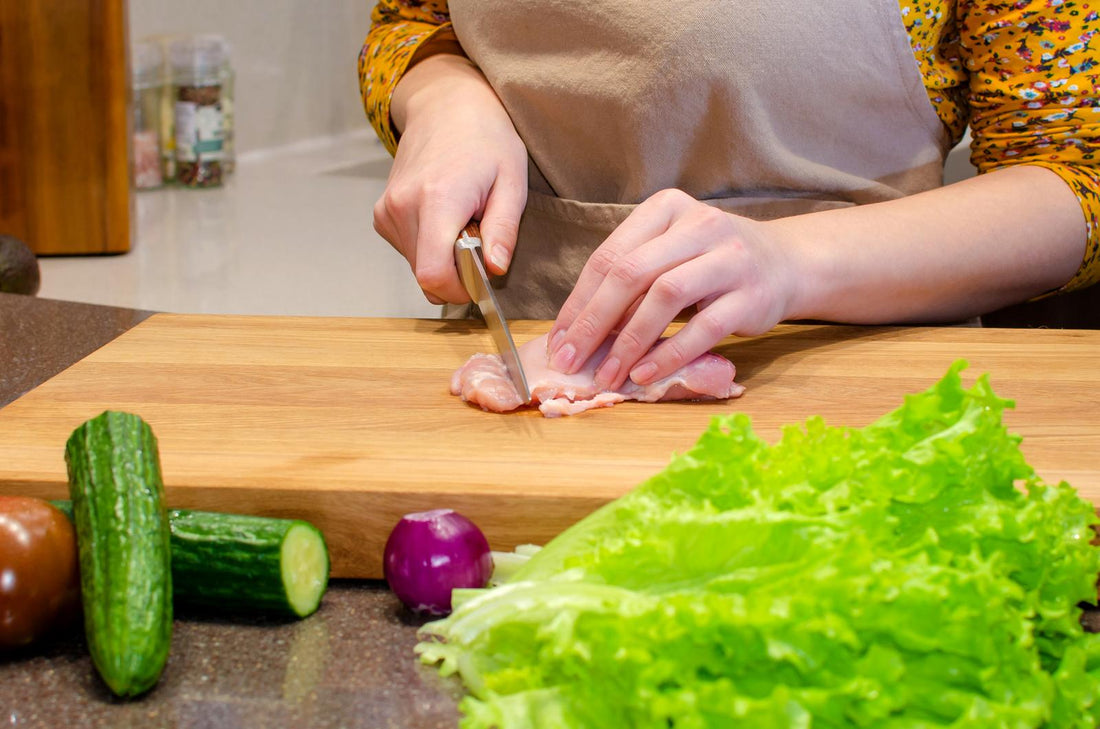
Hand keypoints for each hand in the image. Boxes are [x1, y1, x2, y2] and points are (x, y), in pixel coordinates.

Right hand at [373, 54, 528, 303]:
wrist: (446, 105)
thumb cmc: (485, 138)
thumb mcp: (512, 181)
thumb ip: (503, 229)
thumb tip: (495, 269)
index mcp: (437, 200)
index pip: (433, 275)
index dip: (459, 291)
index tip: (481, 280)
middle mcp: (402, 207)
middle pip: (425, 276)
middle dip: (457, 272)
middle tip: (479, 239)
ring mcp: (387, 210)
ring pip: (417, 266)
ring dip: (443, 258)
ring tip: (462, 222)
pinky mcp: (382, 214)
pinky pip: (408, 250)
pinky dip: (430, 246)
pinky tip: (444, 218)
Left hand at [546, 189, 796, 389]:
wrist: (785, 264)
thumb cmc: (711, 264)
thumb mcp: (670, 254)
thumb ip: (631, 280)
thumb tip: (577, 332)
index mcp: (666, 209)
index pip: (609, 256)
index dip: (578, 302)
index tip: (558, 340)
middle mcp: (698, 225)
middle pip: (631, 273)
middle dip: (594, 322)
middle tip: (572, 360)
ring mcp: (729, 257)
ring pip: (665, 296)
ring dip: (630, 341)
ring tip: (608, 374)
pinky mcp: (751, 294)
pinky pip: (703, 328)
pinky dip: (669, 353)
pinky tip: (645, 374)